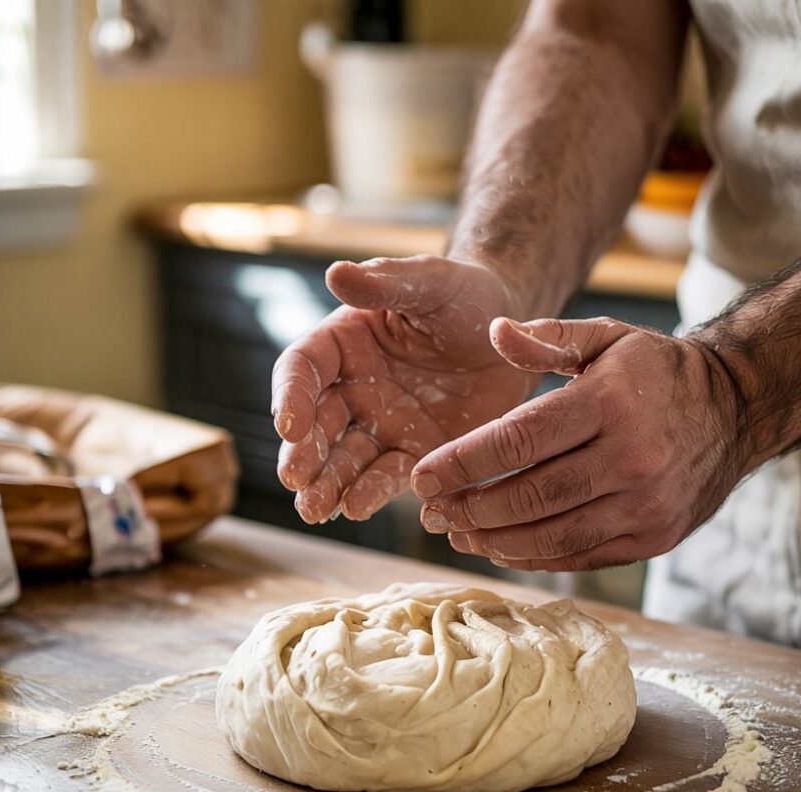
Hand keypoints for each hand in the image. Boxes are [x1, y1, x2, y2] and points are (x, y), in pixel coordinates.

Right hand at [272, 255, 534, 522]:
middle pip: (316, 425)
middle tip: (296, 479)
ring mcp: (381, 426)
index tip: (288, 424)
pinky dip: (371, 494)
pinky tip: (357, 507)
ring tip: (316, 509)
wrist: (512, 335)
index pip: (303, 369)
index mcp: (343, 343)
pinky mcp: (414, 454)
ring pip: (344, 460)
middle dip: (303, 453)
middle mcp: (353, 389)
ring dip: (326, 485)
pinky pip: (388, 477)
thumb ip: (387, 281)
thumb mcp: (431, 281)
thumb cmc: (466, 295)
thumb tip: (337, 273)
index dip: (291, 396)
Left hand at [411, 316, 746, 570]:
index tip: (421, 476)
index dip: (462, 463)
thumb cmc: (656, 372)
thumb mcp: (608, 337)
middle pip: (530, 496)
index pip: (519, 440)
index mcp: (611, 402)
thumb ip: (549, 336)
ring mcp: (647, 504)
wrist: (736, 410)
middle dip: (470, 508)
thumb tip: (494, 332)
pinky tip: (499, 547)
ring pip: (552, 537)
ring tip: (456, 533)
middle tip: (431, 510)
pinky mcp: (654, 538)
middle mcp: (633, 457)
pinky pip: (580, 556)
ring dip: (493, 541)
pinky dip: (532, 557)